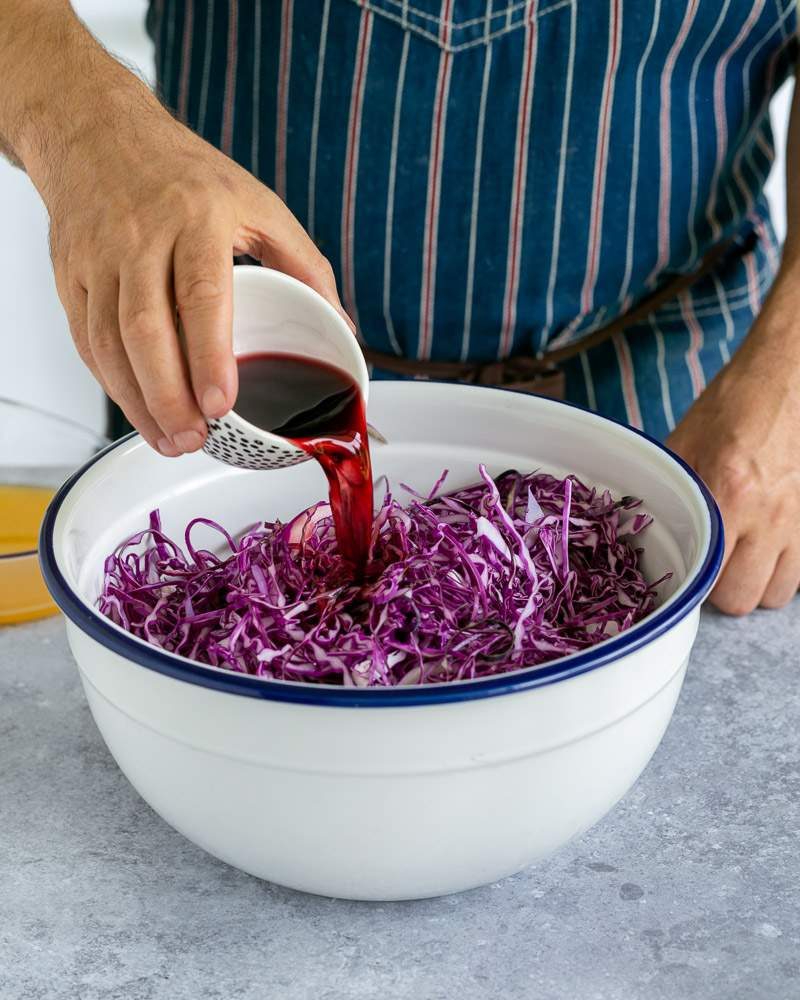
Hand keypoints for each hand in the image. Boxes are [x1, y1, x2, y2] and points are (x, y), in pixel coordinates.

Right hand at [30, 78, 346, 455]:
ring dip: (138, 401)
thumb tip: (343, 327)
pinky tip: (138, 410)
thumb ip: (305, 263)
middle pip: (147, 329)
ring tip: (171, 440)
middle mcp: (140, 236)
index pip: (200, 293)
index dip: (208, 354)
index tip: (220, 402)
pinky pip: (86, 341)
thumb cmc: (185, 174)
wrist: (97, 133)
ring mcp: (99, 258)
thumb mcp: (258, 203)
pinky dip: (111, 384)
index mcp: (196, 217)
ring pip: (109, 343)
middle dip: (169, 395)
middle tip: (196, 438)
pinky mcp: (71, 277)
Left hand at [667, 271, 799, 613]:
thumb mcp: (684, 445)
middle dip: (724, 590)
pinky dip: (785, 567)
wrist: (788, 377)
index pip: (710, 579)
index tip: (686, 571)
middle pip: (745, 599)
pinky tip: (769, 545)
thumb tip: (647, 526)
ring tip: (743, 557)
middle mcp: (770, 516)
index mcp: (729, 495)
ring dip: (758, 582)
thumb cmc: (733, 407)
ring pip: (780, 593)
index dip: (693, 584)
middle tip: (713, 566)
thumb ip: (669, 491)